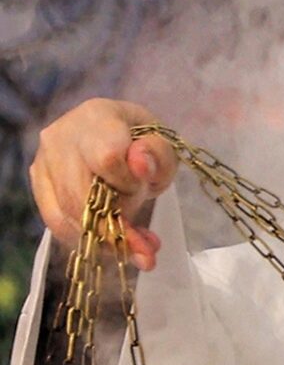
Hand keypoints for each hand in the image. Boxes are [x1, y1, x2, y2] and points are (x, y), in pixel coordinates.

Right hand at [29, 100, 174, 270]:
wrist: (119, 140)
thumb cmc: (143, 142)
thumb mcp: (164, 147)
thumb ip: (158, 155)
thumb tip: (140, 165)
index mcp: (96, 118)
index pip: (106, 158)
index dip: (127, 184)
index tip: (145, 190)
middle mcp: (61, 136)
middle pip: (81, 193)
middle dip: (118, 223)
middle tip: (147, 242)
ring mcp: (44, 161)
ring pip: (67, 213)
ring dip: (106, 238)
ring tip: (138, 247)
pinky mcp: (39, 184)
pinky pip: (57, 223)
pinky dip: (89, 241)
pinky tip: (115, 245)